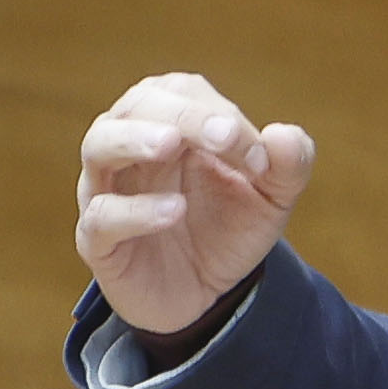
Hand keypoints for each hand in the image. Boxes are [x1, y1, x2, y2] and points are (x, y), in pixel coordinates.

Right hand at [75, 73, 314, 334]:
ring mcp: (107, 189)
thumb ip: (289, 166)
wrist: (205, 294)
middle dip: (184, 115)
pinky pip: (102, 215)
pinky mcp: (98, 238)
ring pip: (99, 144)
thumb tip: (286, 135)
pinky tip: (175, 211)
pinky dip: (135, 209)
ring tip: (170, 144)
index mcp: (170, 122)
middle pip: (138, 105)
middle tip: (224, 135)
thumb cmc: (228, 229)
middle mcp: (130, 147)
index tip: (260, 156)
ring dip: (134, 138)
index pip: (184, 94)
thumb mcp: (272, 199)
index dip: (219, 113)